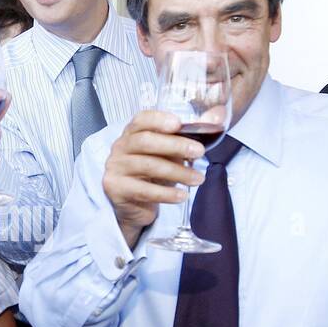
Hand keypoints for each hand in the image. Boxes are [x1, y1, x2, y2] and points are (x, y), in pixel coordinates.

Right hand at [102, 110, 202, 246]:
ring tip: (198, 179)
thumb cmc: (153, 175)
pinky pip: (144, 190)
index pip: (142, 119)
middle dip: (175, 145)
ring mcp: (116, 168)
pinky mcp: (116, 189)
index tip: (179, 124)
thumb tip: (211, 125)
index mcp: (132, 133)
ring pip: (148, 166)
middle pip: (145, 141)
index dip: (159, 119)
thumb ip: (185, 142)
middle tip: (199, 152)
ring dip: (178, 172)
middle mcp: (120, 147)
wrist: (135, 206)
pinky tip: (182, 195)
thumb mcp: (168, 156)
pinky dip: (166, 194)